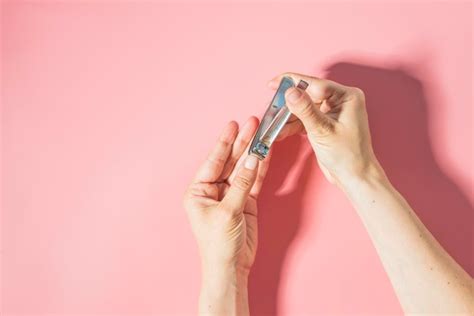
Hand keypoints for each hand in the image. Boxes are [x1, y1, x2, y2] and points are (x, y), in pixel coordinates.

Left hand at [183, 117, 270, 314]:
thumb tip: (254, 160)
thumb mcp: (228, 211)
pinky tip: (265, 154)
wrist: (231, 267)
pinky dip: (260, 168)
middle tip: (252, 124)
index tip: (234, 125)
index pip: (213, 161)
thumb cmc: (219, 244)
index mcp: (198, 191)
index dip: (224, 143)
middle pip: (229, 161)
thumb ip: (242, 184)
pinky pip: (253, 181)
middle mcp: (213, 190)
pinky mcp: (245, 202)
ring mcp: (230, 195)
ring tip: (261, 133)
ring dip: (252, 153)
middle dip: (241, 143)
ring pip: (243, 169)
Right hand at [271, 72, 382, 185]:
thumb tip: (290, 91)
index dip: (293, 83)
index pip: (315, 84)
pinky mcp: (324, 123)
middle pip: (307, 95)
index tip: (274, 84)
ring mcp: (332, 112)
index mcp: (347, 96)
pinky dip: (293, 125)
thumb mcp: (322, 131)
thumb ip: (305, 110)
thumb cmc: (347, 155)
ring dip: (288, 117)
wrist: (354, 177)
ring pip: (303, 107)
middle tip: (271, 108)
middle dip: (288, 104)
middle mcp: (340, 101)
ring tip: (273, 125)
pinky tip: (280, 132)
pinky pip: (305, 118)